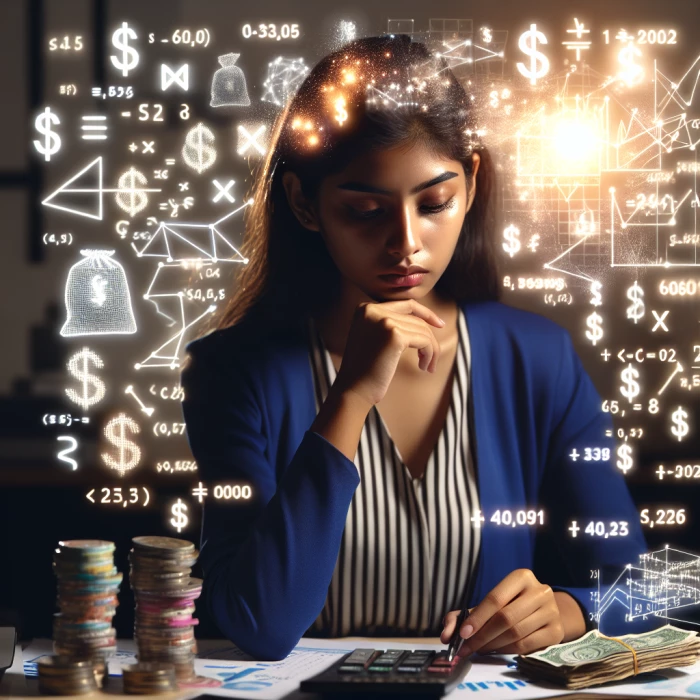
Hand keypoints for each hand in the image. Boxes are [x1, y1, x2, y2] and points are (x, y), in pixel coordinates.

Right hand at [333, 299, 444, 406]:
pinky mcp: (394, 335)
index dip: (426, 313)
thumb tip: (425, 318)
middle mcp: (373, 310)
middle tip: (430, 361)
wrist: (354, 390)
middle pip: (416, 319)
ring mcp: (383, 321)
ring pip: (423, 330)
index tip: (440, 324)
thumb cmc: (366, 369)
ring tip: (427, 366)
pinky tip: (423, 367)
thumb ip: (391, 323)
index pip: (405, 304)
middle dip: (429, 340)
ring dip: (431, 350)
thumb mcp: (374, 337)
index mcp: (366, 308)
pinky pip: (425, 341)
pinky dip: (429, 354)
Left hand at [440, 569, 568, 655]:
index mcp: (522, 577)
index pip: (495, 598)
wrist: (544, 611)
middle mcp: (540, 591)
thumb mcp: (491, 602)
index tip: (463, 634)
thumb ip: (464, 614)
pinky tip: (496, 650)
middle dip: (482, 636)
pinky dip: (507, 651)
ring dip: (493, 645)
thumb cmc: (512, 604)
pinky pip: (527, 646)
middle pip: (506, 618)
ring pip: (516, 634)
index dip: (478, 617)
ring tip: (478, 649)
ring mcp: (551, 611)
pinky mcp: (556, 632)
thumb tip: (446, 633)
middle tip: (466, 648)